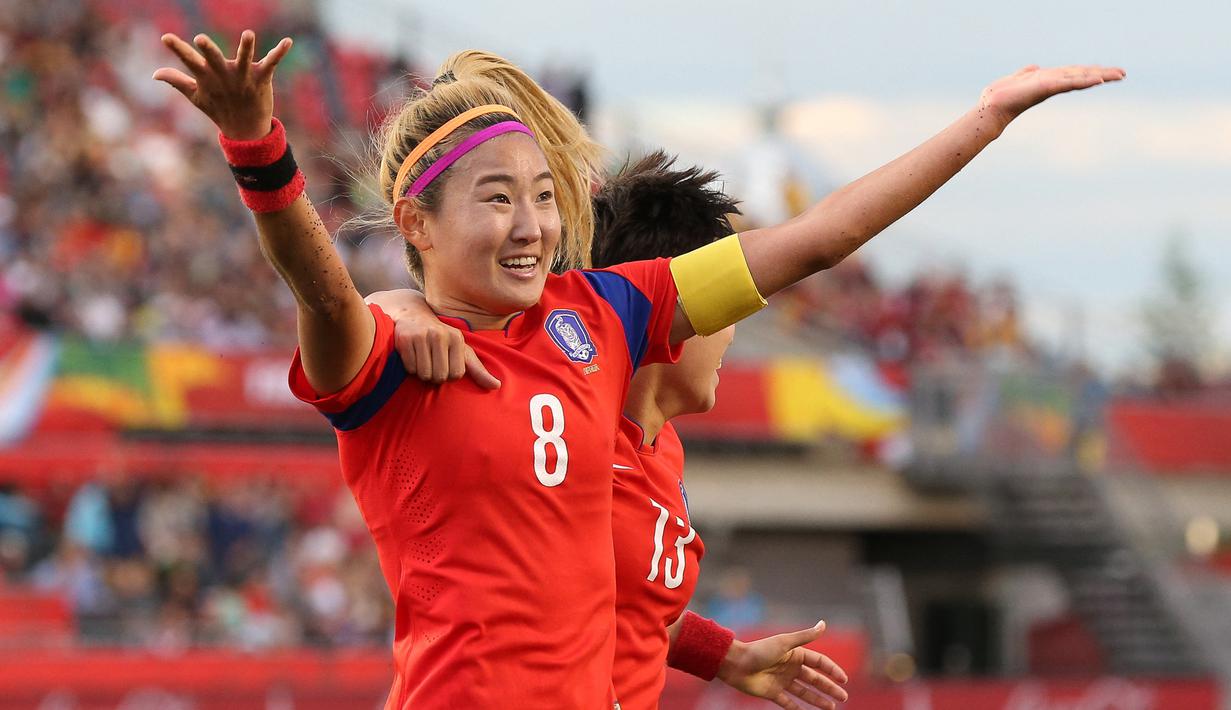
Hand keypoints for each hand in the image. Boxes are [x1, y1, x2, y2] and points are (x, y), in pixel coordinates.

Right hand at [153, 30, 292, 139]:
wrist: (246, 131)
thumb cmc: (219, 109)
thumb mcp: (196, 95)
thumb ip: (176, 81)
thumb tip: (154, 73)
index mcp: (207, 78)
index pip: (189, 61)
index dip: (178, 49)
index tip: (166, 37)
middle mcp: (224, 76)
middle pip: (214, 60)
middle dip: (208, 51)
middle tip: (200, 39)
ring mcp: (243, 77)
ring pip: (244, 59)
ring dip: (246, 47)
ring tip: (248, 34)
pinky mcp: (261, 78)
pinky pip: (271, 63)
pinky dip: (279, 52)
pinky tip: (288, 41)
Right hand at [366, 290, 500, 388]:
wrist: (413, 317)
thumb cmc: (442, 340)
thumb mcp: (462, 351)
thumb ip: (479, 370)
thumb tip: (497, 386)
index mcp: (456, 338)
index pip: (456, 374)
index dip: (450, 376)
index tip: (446, 366)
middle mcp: (440, 335)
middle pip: (439, 376)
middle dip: (435, 377)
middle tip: (433, 365)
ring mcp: (421, 336)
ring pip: (424, 374)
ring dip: (423, 374)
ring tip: (423, 361)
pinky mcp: (405, 339)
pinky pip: (410, 368)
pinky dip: (411, 368)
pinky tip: (413, 356)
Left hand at [716, 621, 848, 709]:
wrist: (736, 664)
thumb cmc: (760, 650)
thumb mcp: (785, 643)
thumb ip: (806, 636)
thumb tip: (824, 624)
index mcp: (794, 654)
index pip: (819, 662)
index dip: (832, 670)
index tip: (844, 680)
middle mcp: (790, 667)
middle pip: (814, 679)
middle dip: (829, 688)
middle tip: (843, 697)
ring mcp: (782, 681)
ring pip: (805, 692)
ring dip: (818, 700)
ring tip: (832, 708)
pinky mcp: (773, 693)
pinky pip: (789, 703)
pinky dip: (798, 709)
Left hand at [978, 64, 1124, 129]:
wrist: (990, 107)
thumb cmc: (1001, 96)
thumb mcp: (1017, 78)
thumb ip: (1026, 72)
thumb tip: (1034, 68)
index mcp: (1048, 80)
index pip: (1074, 73)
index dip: (1090, 72)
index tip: (1107, 72)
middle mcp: (1052, 83)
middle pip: (1082, 76)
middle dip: (1103, 74)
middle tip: (1123, 74)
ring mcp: (1050, 86)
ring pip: (1080, 79)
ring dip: (1099, 76)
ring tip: (1118, 75)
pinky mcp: (1046, 88)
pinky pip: (1069, 83)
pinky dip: (1084, 80)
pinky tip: (1099, 80)